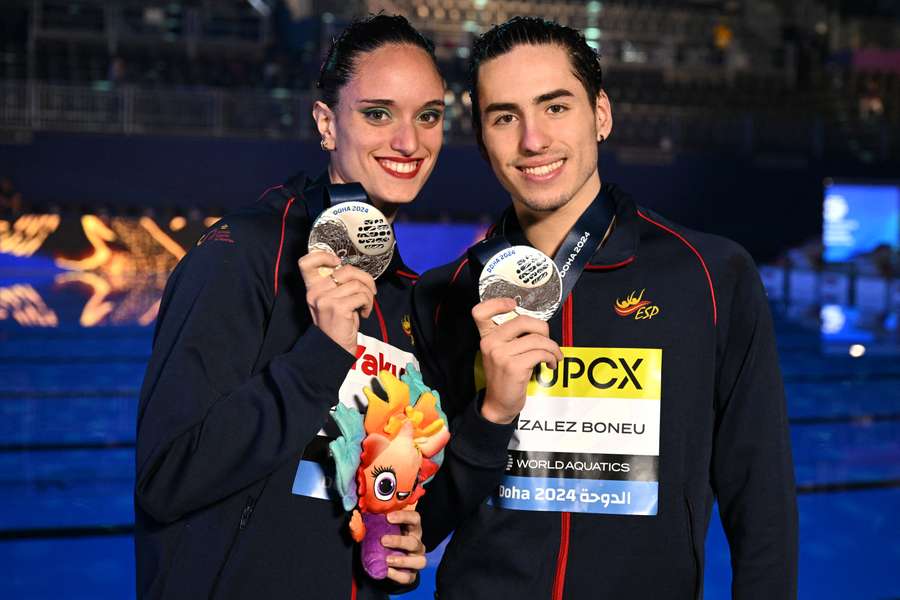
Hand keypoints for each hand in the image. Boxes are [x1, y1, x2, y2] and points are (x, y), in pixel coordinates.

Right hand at [299, 251, 375, 354]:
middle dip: (365, 279)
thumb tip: (355, 271)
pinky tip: (364, 313)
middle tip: (370, 291)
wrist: (335, 349)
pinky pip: (362, 295)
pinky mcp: (338, 307)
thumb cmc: (338, 324)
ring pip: (357, 284)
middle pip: (346, 270)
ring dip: (368, 295)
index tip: (338, 263)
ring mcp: (325, 299)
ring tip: (365, 306)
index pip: (307, 262)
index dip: (324, 256)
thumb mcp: (332, 301)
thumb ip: (337, 284)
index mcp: (312, 288)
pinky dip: (368, 304)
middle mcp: (315, 292)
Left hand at [381, 509, 425, 584]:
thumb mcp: (384, 529)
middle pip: (414, 542)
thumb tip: (356, 521)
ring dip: (402, 561)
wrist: (390, 560)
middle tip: (383, 540)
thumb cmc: (387, 540)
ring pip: (419, 561)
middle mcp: (417, 544)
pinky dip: (397, 575)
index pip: (415, 518)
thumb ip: (375, 524)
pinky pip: (408, 577)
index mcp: (412, 529)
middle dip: (399, 541)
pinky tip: (386, 571)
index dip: (403, 516)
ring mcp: (416, 560)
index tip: (388, 517)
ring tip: (387, 560)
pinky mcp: (412, 574)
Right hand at [473, 298, 562, 423]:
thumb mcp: (500, 352)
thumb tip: (537, 324)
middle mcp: (490, 343)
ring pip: (537, 339)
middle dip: (543, 328)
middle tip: (547, 339)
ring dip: (552, 347)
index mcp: (486, 337)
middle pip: (522, 320)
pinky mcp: (514, 367)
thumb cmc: (504, 376)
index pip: (480, 312)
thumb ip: (511, 336)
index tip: (513, 304)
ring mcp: (501, 355)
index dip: (497, 303)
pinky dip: (552, 357)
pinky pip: (541, 353)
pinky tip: (551, 364)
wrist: (498, 404)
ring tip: (554, 356)